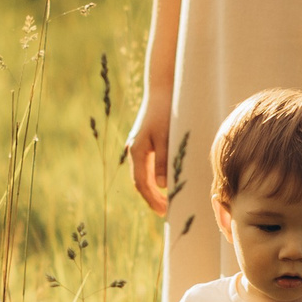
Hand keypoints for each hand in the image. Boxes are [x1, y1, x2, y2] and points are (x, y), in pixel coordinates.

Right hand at [126, 92, 174, 214]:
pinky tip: (165, 183)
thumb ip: (164, 161)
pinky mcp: (144, 141)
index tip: (163, 212)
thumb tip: (161, 185)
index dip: (152, 199)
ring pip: (142, 174)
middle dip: (152, 198)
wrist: (162, 90)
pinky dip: (153, 178)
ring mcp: (138, 146)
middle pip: (140, 181)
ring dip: (152, 189)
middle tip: (166, 212)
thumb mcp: (166, 137)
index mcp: (137, 150)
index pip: (141, 183)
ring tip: (166, 202)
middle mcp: (134, 149)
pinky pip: (146, 166)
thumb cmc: (166, 112)